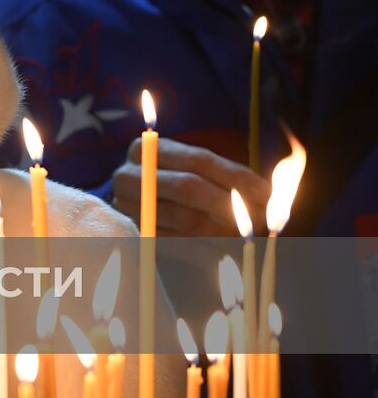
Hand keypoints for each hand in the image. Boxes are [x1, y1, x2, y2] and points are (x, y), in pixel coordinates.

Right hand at [112, 137, 268, 235]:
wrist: (140, 206)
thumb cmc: (177, 184)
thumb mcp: (196, 171)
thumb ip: (228, 176)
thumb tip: (271, 194)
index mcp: (145, 149)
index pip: (197, 160)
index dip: (235, 176)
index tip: (265, 193)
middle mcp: (127, 175)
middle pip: (188, 187)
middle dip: (228, 204)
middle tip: (257, 219)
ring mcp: (126, 207)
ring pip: (184, 218)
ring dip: (221, 228)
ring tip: (242, 234)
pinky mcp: (132, 236)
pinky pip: (177, 243)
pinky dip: (204, 247)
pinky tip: (221, 248)